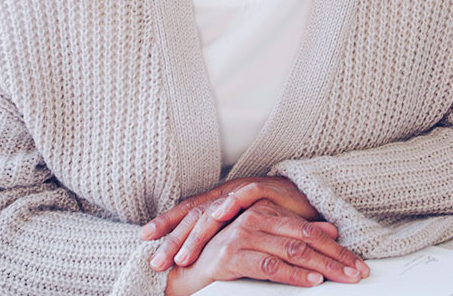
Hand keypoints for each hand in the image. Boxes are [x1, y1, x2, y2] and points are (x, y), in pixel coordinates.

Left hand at [143, 177, 324, 269]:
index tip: (144, 237)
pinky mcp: (266, 190)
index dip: (165, 223)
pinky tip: (219, 217)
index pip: (187, 213)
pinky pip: (246, 195)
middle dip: (173, 239)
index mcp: (217, 202)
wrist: (308, 199)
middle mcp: (226, 194)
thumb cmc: (273, 217)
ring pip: (213, 210)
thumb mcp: (243, 229)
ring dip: (197, 235)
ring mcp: (244, 191)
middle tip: (158, 261)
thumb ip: (223, 238)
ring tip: (183, 257)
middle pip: (193, 215)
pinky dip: (232, 205)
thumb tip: (198, 256)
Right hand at [161, 201, 366, 294]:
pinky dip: (293, 275)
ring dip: (322, 267)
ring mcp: (242, 235)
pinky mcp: (231, 255)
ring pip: (293, 251)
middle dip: (336, 258)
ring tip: (343, 278)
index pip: (310, 230)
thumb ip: (293, 235)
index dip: (337, 248)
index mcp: (264, 212)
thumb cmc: (223, 258)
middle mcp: (254, 219)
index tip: (357, 264)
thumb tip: (330, 231)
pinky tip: (311, 281)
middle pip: (306, 238)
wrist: (183, 272)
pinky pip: (270, 266)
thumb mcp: (264, 243)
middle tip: (358, 272)